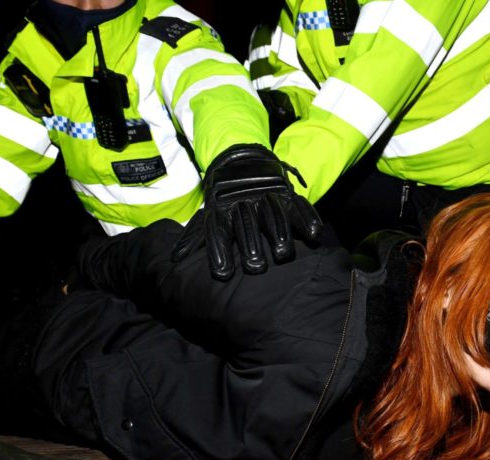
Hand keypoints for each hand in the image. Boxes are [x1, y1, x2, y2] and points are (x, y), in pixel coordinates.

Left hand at [174, 144, 321, 280]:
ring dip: (279, 234)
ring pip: (272, 215)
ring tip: (283, 253)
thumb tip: (175, 259)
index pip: (219, 232)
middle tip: (254, 267)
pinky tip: (314, 232)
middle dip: (251, 246)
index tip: (222, 273)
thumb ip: (195, 236)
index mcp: (222, 209)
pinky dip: (307, 217)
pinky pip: (298, 205)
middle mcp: (243, 203)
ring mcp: (266, 196)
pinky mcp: (285, 192)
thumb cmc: (222, 195)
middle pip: (248, 226)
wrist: (240, 157)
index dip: (220, 252)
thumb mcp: (208, 212)